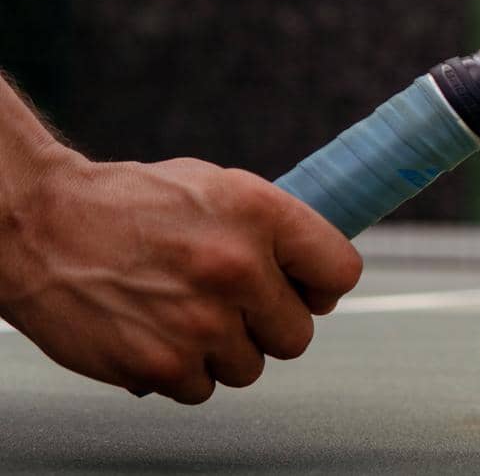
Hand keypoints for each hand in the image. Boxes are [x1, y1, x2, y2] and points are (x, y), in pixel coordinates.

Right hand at [0, 148, 361, 403]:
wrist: (41, 226)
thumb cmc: (129, 205)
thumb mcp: (218, 188)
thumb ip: (273, 228)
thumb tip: (318, 273)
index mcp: (259, 214)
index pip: (341, 272)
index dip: (322, 286)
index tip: (305, 290)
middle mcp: (235, 268)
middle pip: (298, 335)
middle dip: (270, 324)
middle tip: (234, 306)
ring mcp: (199, 322)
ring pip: (250, 368)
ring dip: (224, 350)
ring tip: (185, 313)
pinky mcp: (160, 365)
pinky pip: (201, 389)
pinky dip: (182, 370)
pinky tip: (158, 332)